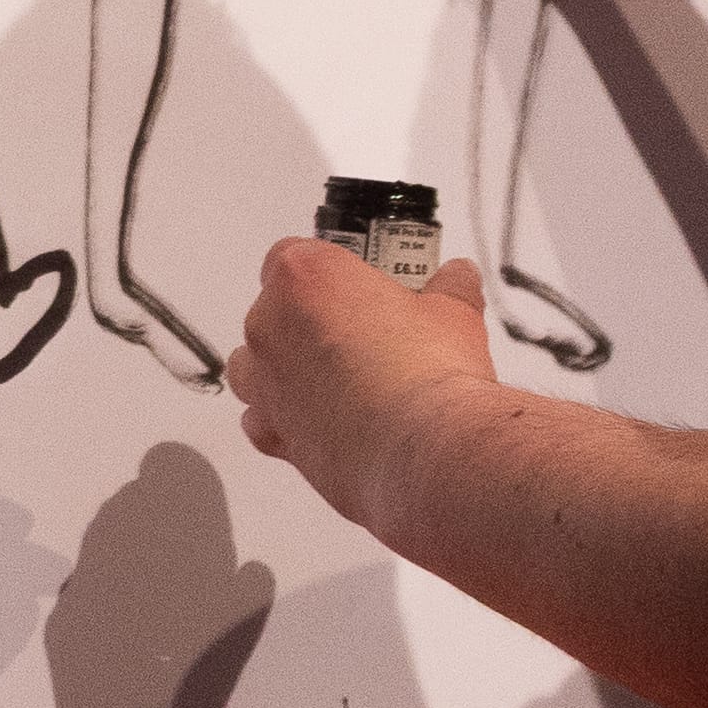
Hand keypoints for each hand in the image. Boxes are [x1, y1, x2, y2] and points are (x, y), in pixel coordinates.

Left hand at [227, 235, 501, 530]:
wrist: (425, 454)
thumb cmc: (428, 379)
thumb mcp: (455, 312)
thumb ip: (449, 287)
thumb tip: (455, 279)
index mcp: (306, 277)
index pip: (293, 254)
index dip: (327, 270)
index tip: (355, 284)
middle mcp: (271, 326)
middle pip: (273, 309)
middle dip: (310, 321)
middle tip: (360, 335)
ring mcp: (265, 383)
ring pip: (252, 365)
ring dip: (284, 368)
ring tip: (336, 378)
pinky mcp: (273, 435)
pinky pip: (260, 420)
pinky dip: (283, 420)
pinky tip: (323, 421)